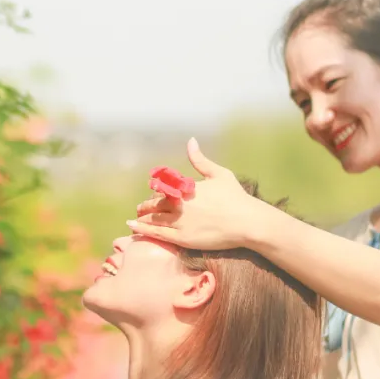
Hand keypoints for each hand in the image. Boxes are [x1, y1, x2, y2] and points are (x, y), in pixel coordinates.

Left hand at [128, 138, 260, 250]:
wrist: (247, 222)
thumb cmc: (236, 197)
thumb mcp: (219, 174)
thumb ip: (200, 160)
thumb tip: (191, 140)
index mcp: (185, 188)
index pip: (162, 189)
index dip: (156, 193)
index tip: (153, 196)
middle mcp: (180, 204)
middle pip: (154, 204)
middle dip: (145, 206)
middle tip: (140, 208)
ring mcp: (180, 222)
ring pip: (153, 219)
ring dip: (142, 218)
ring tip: (136, 219)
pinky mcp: (183, 238)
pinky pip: (157, 233)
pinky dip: (142, 229)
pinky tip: (132, 227)